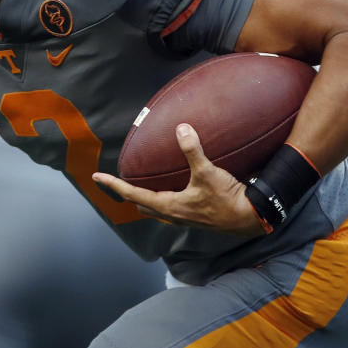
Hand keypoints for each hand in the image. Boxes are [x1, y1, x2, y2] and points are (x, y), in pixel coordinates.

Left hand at [94, 124, 264, 236]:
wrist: (250, 217)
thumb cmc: (227, 199)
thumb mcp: (208, 172)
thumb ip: (193, 150)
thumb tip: (181, 128)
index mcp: (168, 206)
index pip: (132, 194)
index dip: (113, 184)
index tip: (97, 177)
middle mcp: (172, 215)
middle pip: (141, 204)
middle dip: (128, 193)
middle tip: (118, 180)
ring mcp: (183, 218)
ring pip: (156, 209)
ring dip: (146, 197)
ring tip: (141, 184)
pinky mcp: (195, 217)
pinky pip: (170, 208)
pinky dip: (163, 198)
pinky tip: (172, 188)